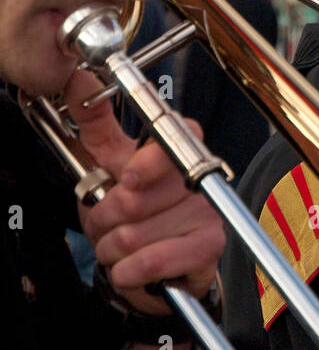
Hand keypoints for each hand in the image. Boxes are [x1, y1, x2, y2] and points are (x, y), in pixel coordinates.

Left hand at [72, 69, 224, 315]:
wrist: (153, 267)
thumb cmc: (131, 212)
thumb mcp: (108, 164)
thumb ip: (95, 123)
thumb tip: (79, 78)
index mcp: (175, 151)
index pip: (174, 139)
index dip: (148, 162)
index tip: (127, 178)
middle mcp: (196, 179)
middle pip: (137, 199)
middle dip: (104, 220)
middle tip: (106, 224)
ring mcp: (207, 213)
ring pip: (137, 235)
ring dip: (111, 249)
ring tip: (118, 247)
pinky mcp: (208, 248)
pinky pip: (153, 261)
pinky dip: (127, 272)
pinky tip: (128, 269)